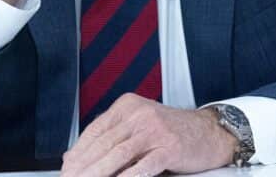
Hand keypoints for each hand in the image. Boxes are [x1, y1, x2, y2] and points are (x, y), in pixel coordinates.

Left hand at [60, 94, 236, 176]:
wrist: (210, 132)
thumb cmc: (172, 132)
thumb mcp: (138, 126)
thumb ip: (109, 137)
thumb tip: (72, 155)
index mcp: (127, 105)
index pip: (95, 130)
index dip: (77, 152)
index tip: (66, 168)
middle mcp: (139, 113)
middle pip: (103, 143)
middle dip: (83, 166)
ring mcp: (154, 130)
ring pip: (118, 154)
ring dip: (97, 173)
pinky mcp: (168, 148)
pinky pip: (142, 166)